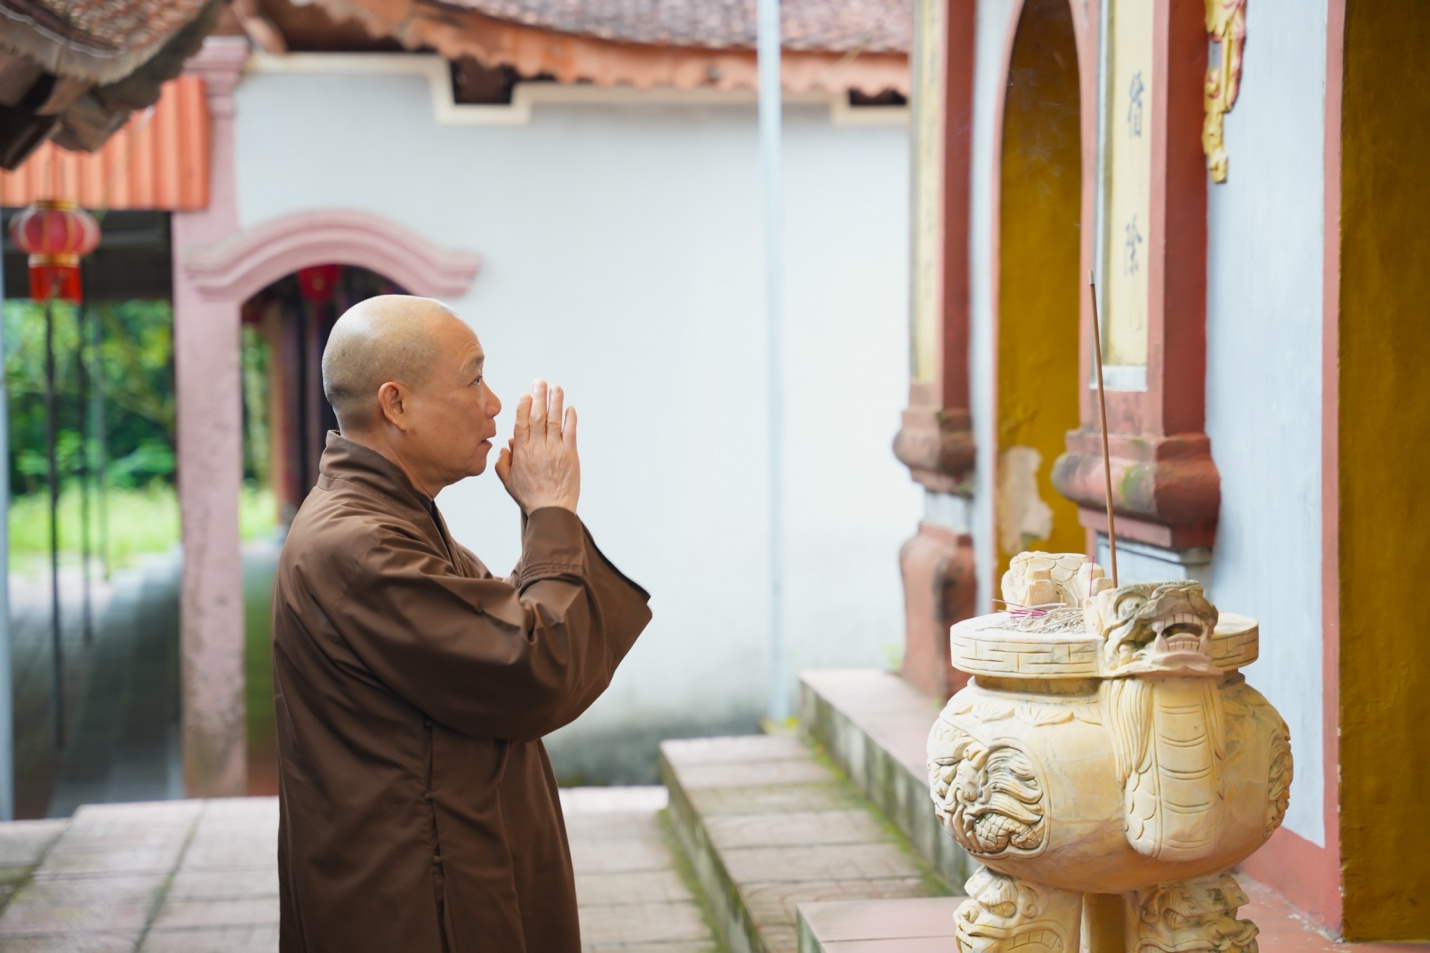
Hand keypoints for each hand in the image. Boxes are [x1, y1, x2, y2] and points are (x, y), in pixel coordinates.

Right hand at [494, 379, 579, 513]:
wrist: (551, 510)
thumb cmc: (530, 497)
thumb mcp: (508, 481)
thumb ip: (503, 462)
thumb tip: (506, 445)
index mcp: (522, 452)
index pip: (521, 423)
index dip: (523, 406)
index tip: (525, 394)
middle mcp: (538, 448)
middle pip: (537, 417)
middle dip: (539, 397)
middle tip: (540, 381)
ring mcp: (555, 450)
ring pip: (554, 421)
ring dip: (555, 402)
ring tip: (556, 387)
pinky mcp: (570, 455)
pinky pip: (570, 433)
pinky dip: (570, 419)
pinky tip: (570, 408)